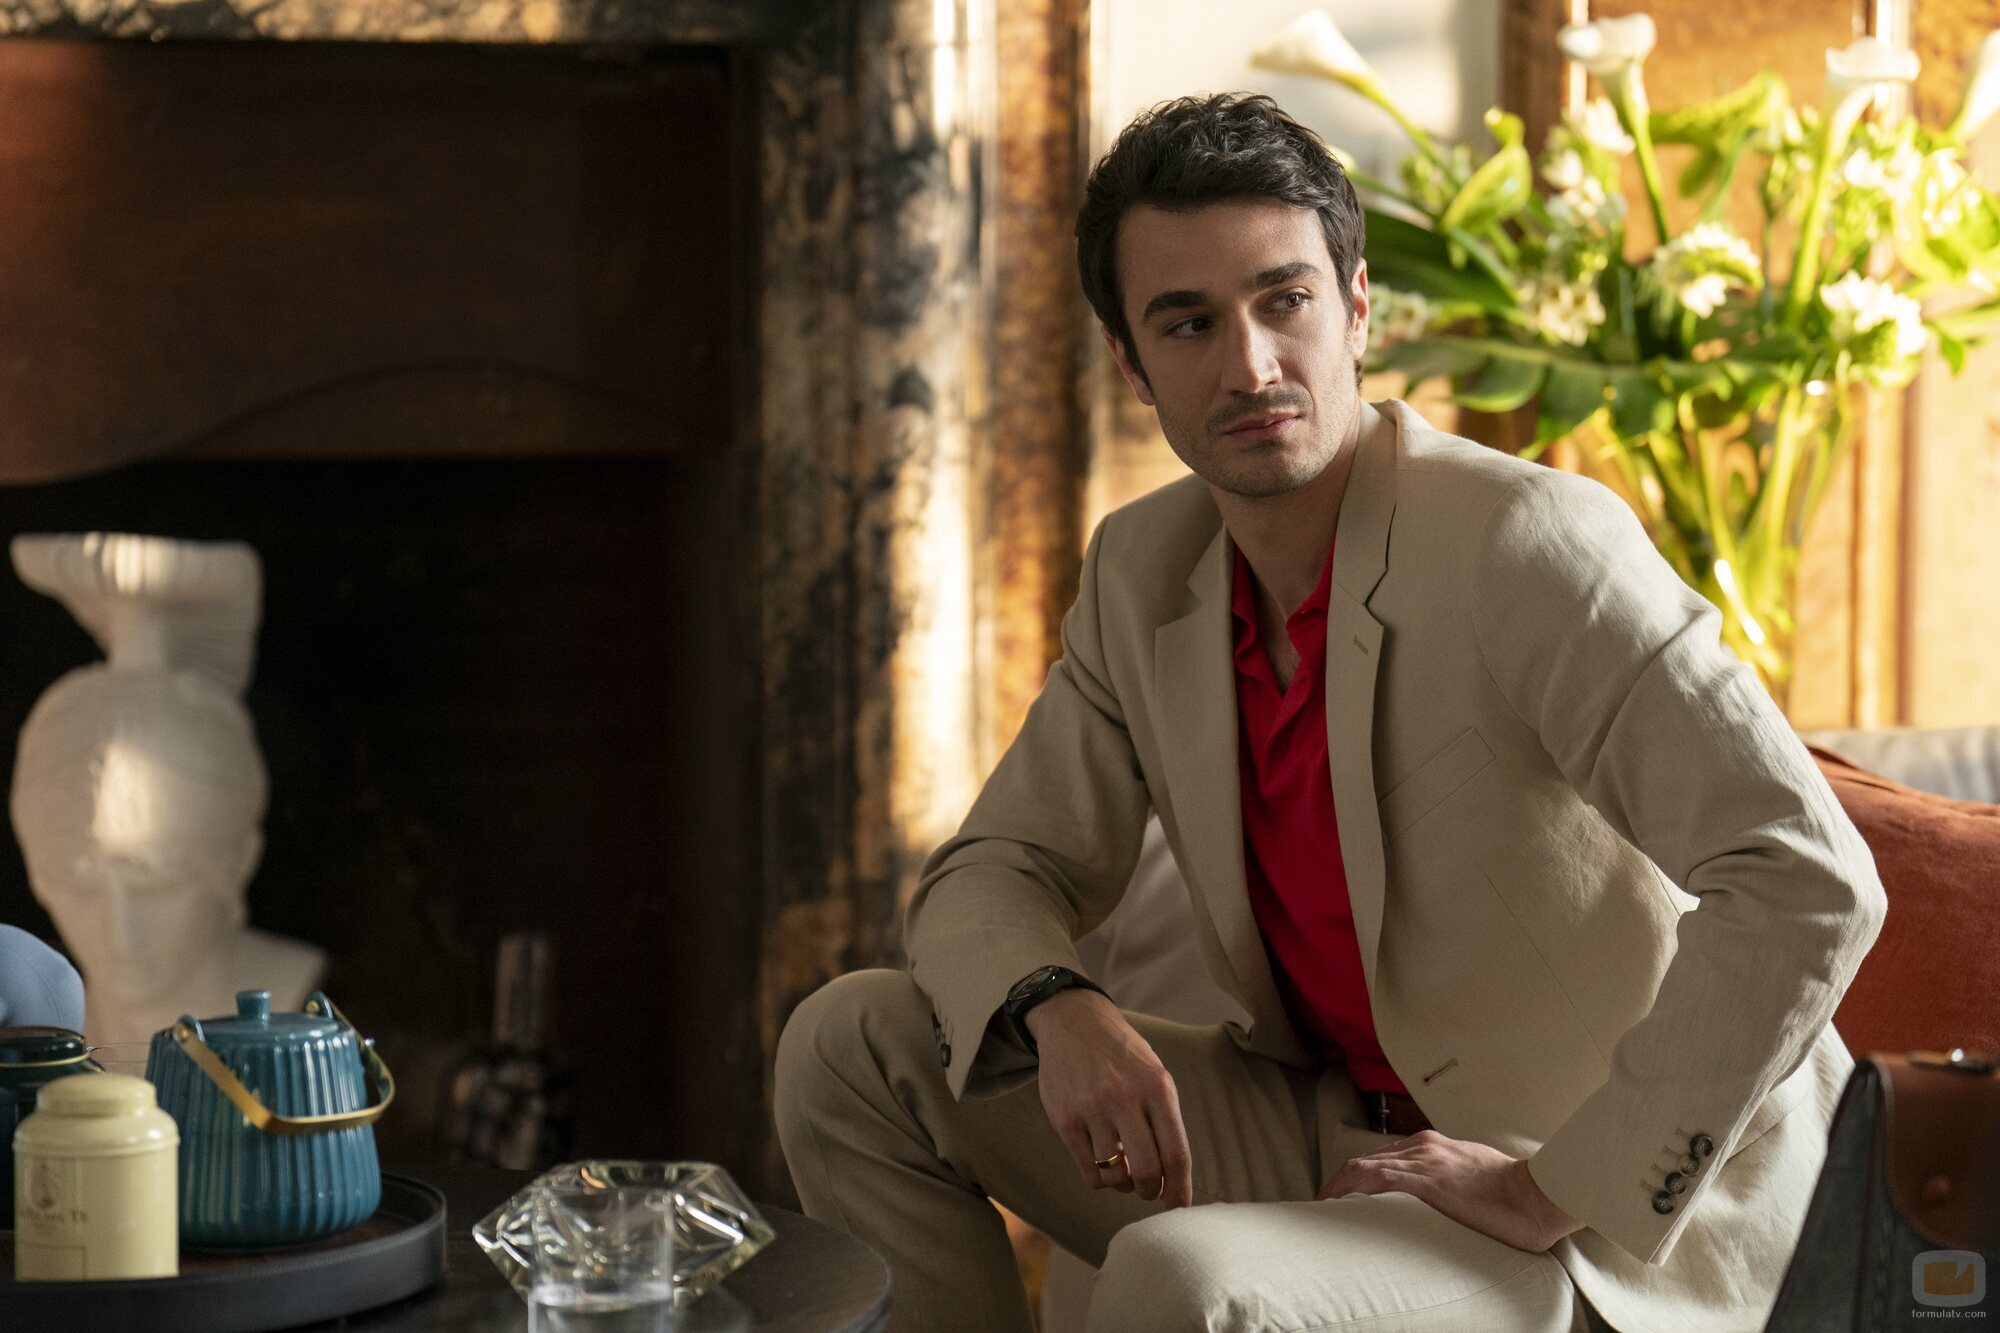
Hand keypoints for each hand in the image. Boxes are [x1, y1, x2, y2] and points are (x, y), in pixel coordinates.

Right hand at [1025, 987, 1193, 1208]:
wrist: (1073, 1022)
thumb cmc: (1122, 1054)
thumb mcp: (1154, 1074)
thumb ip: (1164, 1118)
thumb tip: (1170, 1174)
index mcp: (1157, 1088)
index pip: (1176, 1153)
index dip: (1180, 1188)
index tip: (1178, 1206)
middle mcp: (1125, 1098)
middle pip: (1147, 1170)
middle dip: (1152, 1191)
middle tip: (1150, 1191)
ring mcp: (1092, 1109)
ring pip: (1114, 1175)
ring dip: (1124, 1185)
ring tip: (1124, 1174)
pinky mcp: (1064, 1119)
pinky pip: (1088, 1171)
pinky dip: (1099, 1179)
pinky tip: (1102, 1167)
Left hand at [1318, 1129, 1581, 1252]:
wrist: (1538, 1194)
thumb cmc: (1518, 1194)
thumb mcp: (1480, 1178)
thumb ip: (1458, 1182)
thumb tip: (1451, 1203)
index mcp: (1436, 1146)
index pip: (1383, 1157)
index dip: (1357, 1176)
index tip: (1344, 1196)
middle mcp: (1424, 1147)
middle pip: (1365, 1159)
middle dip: (1339, 1182)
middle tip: (1324, 1208)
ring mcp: (1424, 1160)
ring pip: (1362, 1166)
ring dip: (1336, 1187)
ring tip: (1322, 1211)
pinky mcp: (1426, 1179)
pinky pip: (1374, 1178)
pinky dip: (1349, 1189)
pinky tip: (1336, 1204)